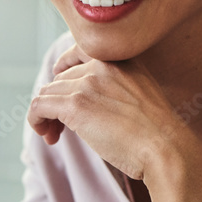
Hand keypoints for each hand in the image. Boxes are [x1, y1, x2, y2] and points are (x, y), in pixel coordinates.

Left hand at [27, 43, 190, 179]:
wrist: (166, 148)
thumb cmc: (157, 133)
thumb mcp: (138, 96)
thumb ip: (114, 89)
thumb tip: (82, 103)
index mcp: (120, 59)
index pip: (78, 53)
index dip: (64, 70)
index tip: (62, 87)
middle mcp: (102, 65)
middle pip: (60, 80)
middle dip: (57, 103)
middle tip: (60, 129)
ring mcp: (87, 83)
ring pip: (47, 93)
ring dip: (46, 115)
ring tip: (54, 135)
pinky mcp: (75, 105)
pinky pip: (39, 106)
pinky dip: (36, 120)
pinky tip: (48, 136)